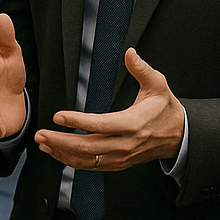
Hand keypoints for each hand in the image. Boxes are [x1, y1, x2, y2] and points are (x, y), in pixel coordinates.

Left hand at [34, 48, 183, 169]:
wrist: (179, 136)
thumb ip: (142, 69)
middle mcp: (125, 144)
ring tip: (44, 144)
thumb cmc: (166, 109)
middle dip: (60, 141)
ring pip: (87, 160)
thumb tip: (129, 53)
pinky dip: (73, 162)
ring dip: (62, 153)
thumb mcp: (158, 85)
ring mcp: (121, 157)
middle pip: (88, 147)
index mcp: (132, 123)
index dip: (77, 121)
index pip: (100, 125)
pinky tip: (59, 154)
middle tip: (40, 134)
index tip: (58, 116)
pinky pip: (93, 167)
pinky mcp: (119, 163)